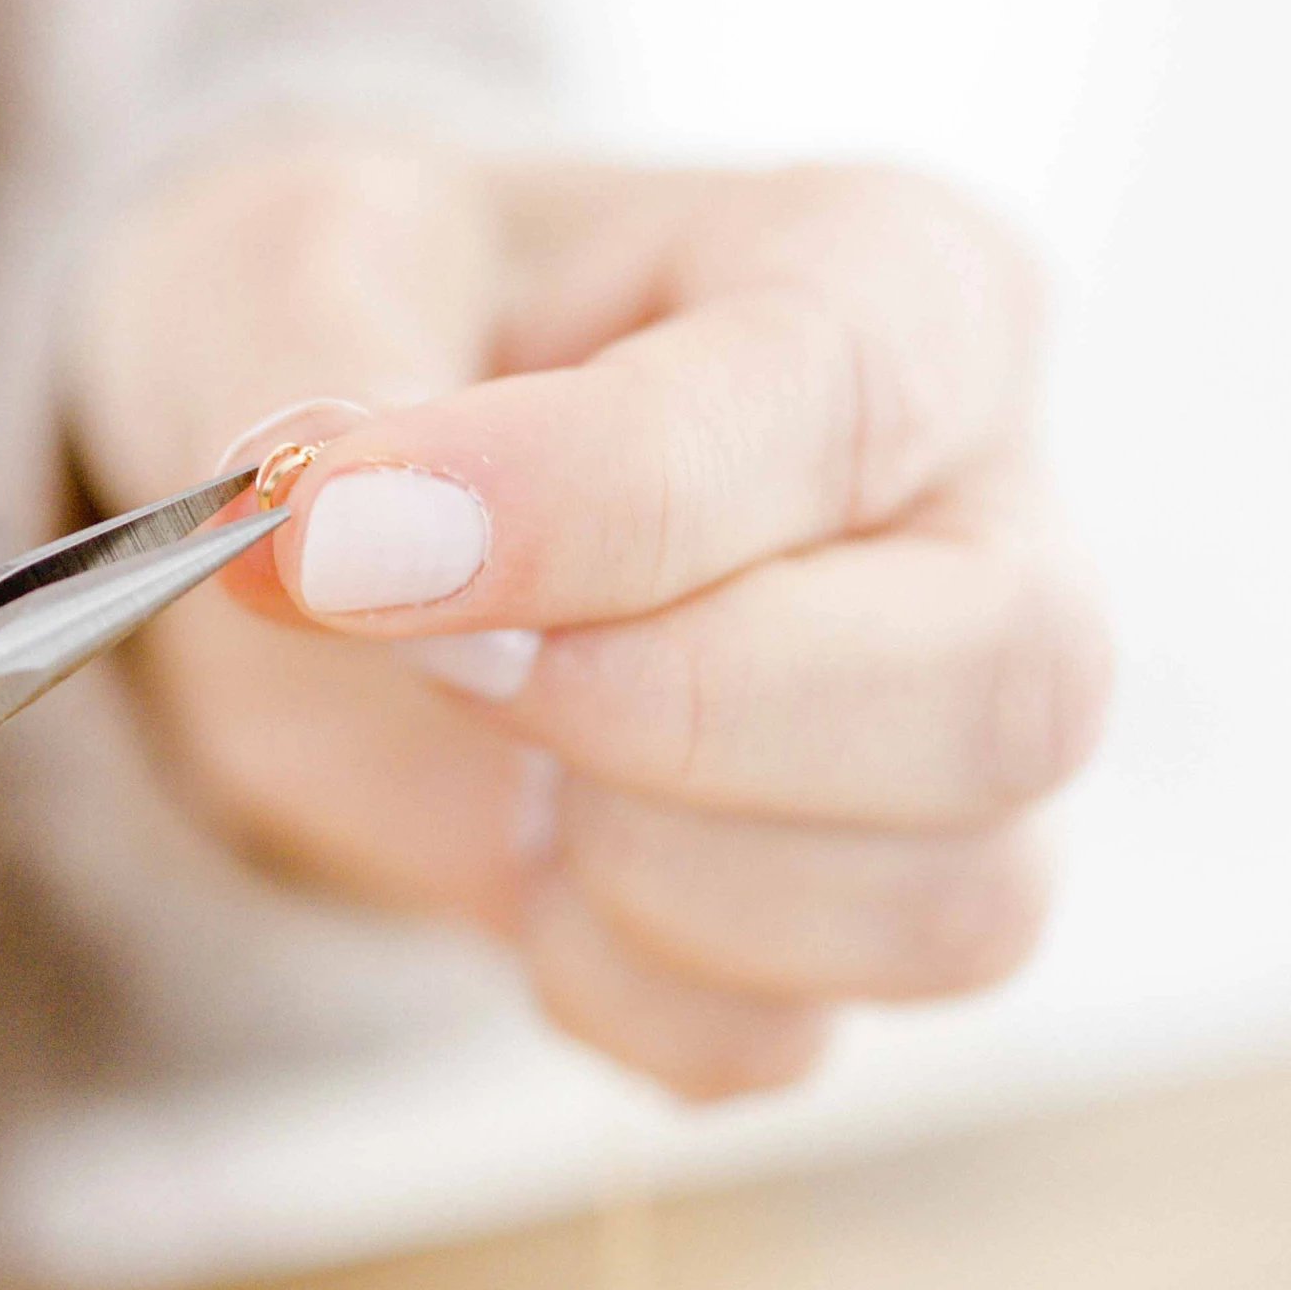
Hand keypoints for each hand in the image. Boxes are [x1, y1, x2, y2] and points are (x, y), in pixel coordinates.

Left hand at [68, 136, 1108, 1096]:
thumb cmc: (377, 313)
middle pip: (1002, 689)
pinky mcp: (852, 925)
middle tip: (448, 664)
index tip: (344, 542)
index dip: (590, 502)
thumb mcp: (288, 253)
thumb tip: (340, 523)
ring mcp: (952, 749)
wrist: (344, 501)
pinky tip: (529, 852)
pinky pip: (784, 1036)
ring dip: (646, 872)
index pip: (840, 404)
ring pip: (944, 905)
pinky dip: (611, 983)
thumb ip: (311, 362)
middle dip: (680, 716)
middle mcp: (989, 517)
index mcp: (900, 280)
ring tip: (499, 742)